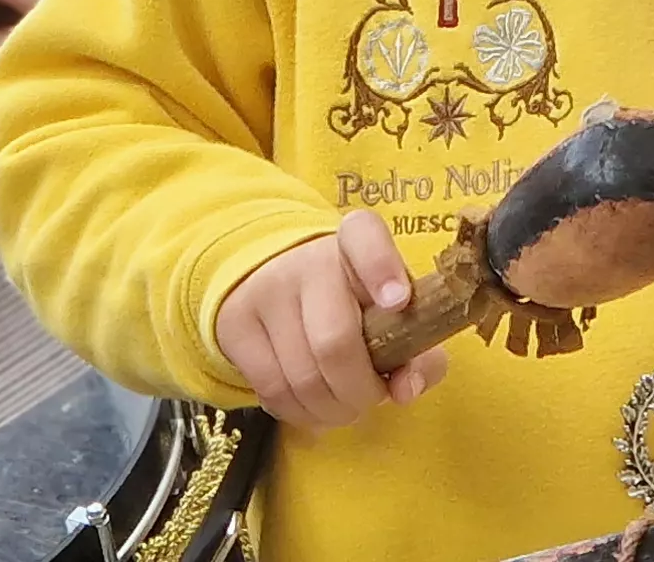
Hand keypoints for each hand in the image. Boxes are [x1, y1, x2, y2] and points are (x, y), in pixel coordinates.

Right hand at [213, 210, 450, 429]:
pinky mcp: (236, 324)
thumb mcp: (390, 309)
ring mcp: (266, 291)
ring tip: (346, 407)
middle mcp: (308, 260)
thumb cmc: (351, 300)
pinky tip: (314, 409)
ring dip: (334, 411)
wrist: (273, 275)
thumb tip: (406, 389)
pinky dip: (302, 415)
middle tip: (373, 398)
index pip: (364, 237)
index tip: (398, 301)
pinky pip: (273, 390)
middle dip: (362, 392)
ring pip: (303, 378)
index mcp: (357, 241)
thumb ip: (418, 350)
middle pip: (335, 343)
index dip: (382, 269)